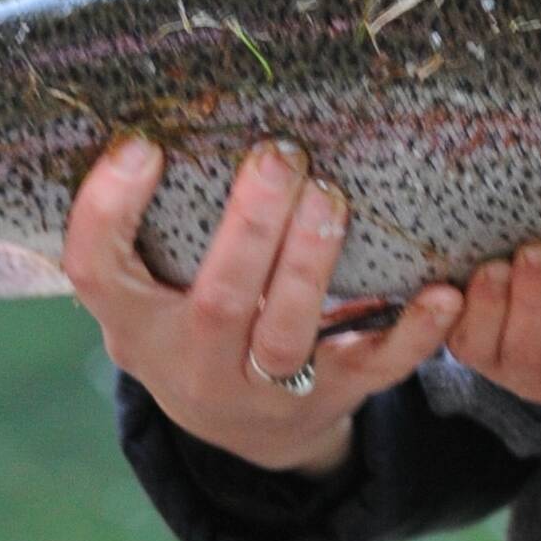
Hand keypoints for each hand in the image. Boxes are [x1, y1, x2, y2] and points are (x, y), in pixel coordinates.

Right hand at [63, 135, 461, 478]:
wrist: (245, 435)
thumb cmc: (189, 323)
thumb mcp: (146, 288)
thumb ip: (143, 226)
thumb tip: (149, 105)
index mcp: (135, 325)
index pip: (98, 270)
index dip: (109, 209)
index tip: (142, 144)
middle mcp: (193, 366)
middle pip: (218, 302)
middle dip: (251, 227)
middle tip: (279, 154)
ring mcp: (263, 391)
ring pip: (288, 335)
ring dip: (312, 264)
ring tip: (330, 197)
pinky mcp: (333, 398)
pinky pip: (376, 368)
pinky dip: (414, 333)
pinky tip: (442, 292)